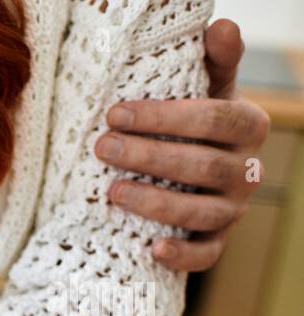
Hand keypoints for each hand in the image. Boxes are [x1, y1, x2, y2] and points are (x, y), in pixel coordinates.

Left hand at [96, 19, 270, 271]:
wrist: (193, 172)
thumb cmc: (192, 124)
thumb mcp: (205, 88)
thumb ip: (214, 60)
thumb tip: (220, 24)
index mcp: (247, 127)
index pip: (215, 120)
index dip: (165, 117)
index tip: (115, 113)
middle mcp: (245, 170)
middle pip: (203, 166)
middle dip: (149, 156)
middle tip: (102, 147)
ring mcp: (231, 210)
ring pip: (200, 212)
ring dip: (155, 202)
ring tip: (112, 190)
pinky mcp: (215, 242)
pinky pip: (205, 256)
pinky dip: (182, 255)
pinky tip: (152, 248)